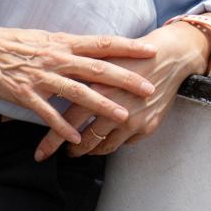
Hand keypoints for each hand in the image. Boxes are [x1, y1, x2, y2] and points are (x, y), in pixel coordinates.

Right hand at [0, 24, 157, 148]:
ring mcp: (41, 76)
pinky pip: (47, 112)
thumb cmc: (16, 42)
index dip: (127, 47)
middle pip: (97, 69)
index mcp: (64, 43)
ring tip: (121, 116)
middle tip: (148, 88)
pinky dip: (62, 126)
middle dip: (124, 79)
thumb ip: (72, 46)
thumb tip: (98, 50)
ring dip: (101, 106)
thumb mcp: (48, 38)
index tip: (151, 50)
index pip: (102, 43)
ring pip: (77, 92)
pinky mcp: (24, 93)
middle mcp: (56, 58)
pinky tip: (77, 137)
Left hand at [33, 21, 208, 160]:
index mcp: (97, 89)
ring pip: (104, 147)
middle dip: (70, 151)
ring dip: (90, 150)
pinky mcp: (147, 126)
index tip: (40, 153)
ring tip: (82, 149)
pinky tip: (106, 139)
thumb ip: (78, 78)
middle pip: (84, 140)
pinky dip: (112, 143)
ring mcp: (132, 120)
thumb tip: (54, 91)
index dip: (51, 141)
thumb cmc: (132, 55)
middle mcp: (114, 108)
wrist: (170, 57)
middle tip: (63, 154)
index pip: (67, 122)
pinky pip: (124, 144)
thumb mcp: (102, 61)